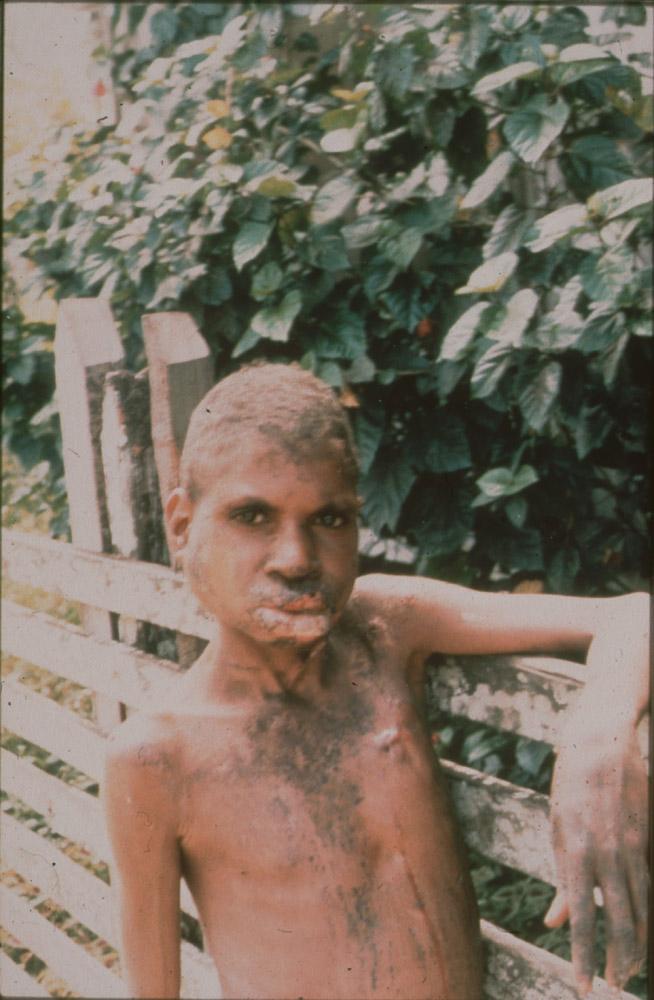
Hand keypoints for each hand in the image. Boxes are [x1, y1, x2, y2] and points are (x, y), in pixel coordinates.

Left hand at [545, 714, 648, 995]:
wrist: (600, 743)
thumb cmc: (570, 788)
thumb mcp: (558, 830)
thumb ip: (563, 880)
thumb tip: (554, 921)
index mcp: (577, 853)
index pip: (582, 919)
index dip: (583, 957)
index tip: (582, 986)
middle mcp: (608, 854)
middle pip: (620, 922)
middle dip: (617, 960)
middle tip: (613, 984)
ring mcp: (634, 847)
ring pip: (642, 909)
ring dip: (635, 943)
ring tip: (629, 968)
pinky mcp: (650, 838)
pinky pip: (651, 885)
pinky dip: (648, 913)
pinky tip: (643, 931)